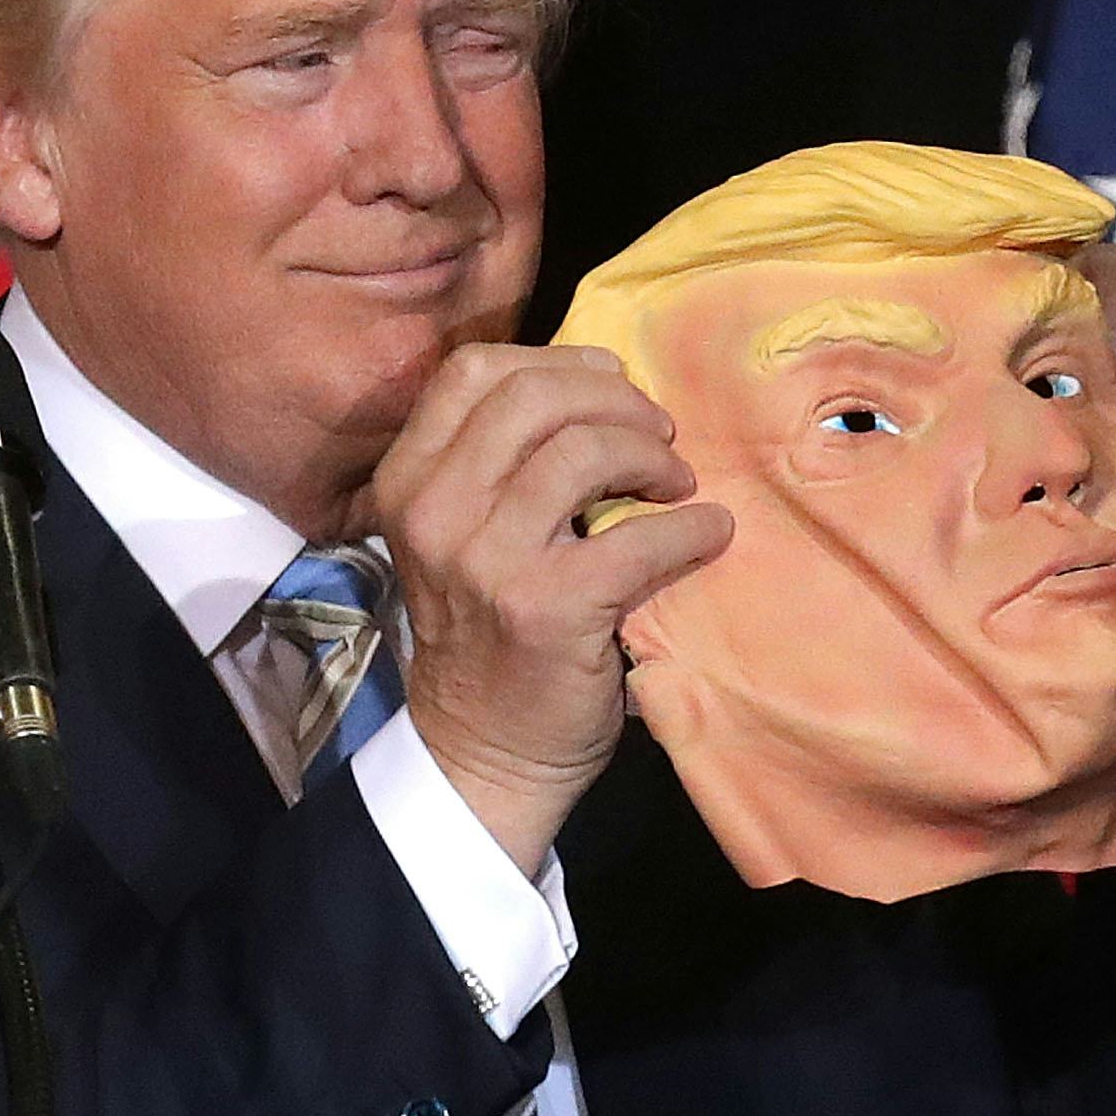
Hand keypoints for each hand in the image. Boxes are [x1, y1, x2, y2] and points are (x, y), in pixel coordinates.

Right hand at [358, 344, 732, 875]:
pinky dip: (690, 528)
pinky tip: (707, 533)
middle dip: (615, 400)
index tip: (610, 382)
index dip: (558, 361)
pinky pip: (639, 536)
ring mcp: (488, 560)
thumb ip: (499, 463)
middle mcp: (436, 512)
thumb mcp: (462, 534)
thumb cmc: (486, 632)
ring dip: (653, 457)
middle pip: (534, 395)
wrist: (483, 753)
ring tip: (676, 483)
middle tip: (659, 433)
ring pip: (584, 450)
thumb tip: (597, 387)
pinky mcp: (548, 609)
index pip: (475, 372)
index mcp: (409, 481)